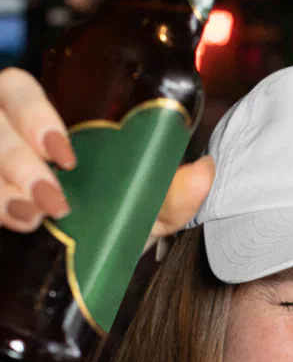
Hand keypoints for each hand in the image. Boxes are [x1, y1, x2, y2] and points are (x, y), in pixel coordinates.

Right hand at [0, 67, 214, 248]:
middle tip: (54, 198)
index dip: (34, 113)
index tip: (65, 152)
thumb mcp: (144, 214)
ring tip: (36, 215)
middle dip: (17, 157)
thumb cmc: (109, 225)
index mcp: (46, 119)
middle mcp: (8, 131)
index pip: (19, 89)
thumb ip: (173, 194)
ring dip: (3, 185)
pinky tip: (20, 222)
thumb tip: (204, 169)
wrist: (82, 271)